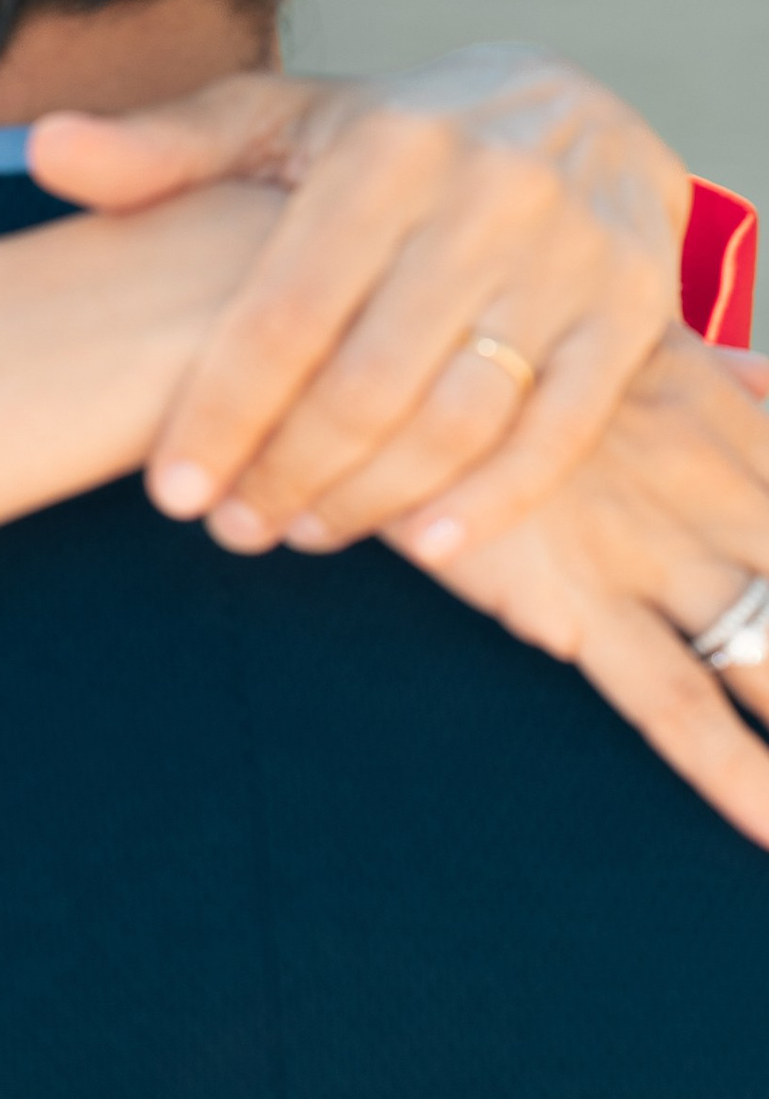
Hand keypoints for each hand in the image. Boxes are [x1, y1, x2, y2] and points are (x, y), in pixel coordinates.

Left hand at [30, 45, 689, 557]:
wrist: (572, 107)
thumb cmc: (392, 135)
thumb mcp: (282, 121)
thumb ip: (167, 150)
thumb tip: (43, 152)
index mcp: (384, 150)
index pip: (283, 314)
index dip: (220, 414)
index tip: (169, 494)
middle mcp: (487, 195)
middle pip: (365, 383)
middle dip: (286, 472)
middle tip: (231, 529)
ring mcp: (569, 256)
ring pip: (456, 418)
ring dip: (369, 498)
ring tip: (301, 532)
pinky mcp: (633, 310)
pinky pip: (558, 433)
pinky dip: (491, 502)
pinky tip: (422, 545)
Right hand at [400, 333, 768, 849]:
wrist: (369, 327)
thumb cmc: (485, 333)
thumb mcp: (622, 337)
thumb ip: (711, 377)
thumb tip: (763, 382)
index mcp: (734, 413)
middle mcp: (714, 478)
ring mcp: (651, 543)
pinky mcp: (572, 597)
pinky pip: (670, 702)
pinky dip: (735, 771)